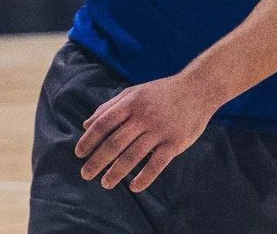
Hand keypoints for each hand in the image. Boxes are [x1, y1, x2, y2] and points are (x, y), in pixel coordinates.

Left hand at [74, 71, 221, 191]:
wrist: (197, 89)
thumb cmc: (161, 92)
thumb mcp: (133, 93)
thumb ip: (109, 107)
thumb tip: (86, 124)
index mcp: (130, 103)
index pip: (103, 123)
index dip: (89, 140)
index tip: (78, 154)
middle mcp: (143, 117)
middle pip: (115, 142)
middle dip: (98, 160)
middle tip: (86, 174)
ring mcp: (159, 130)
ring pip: (133, 155)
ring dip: (117, 172)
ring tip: (105, 183)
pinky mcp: (175, 143)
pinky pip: (157, 164)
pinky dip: (145, 177)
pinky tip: (134, 187)